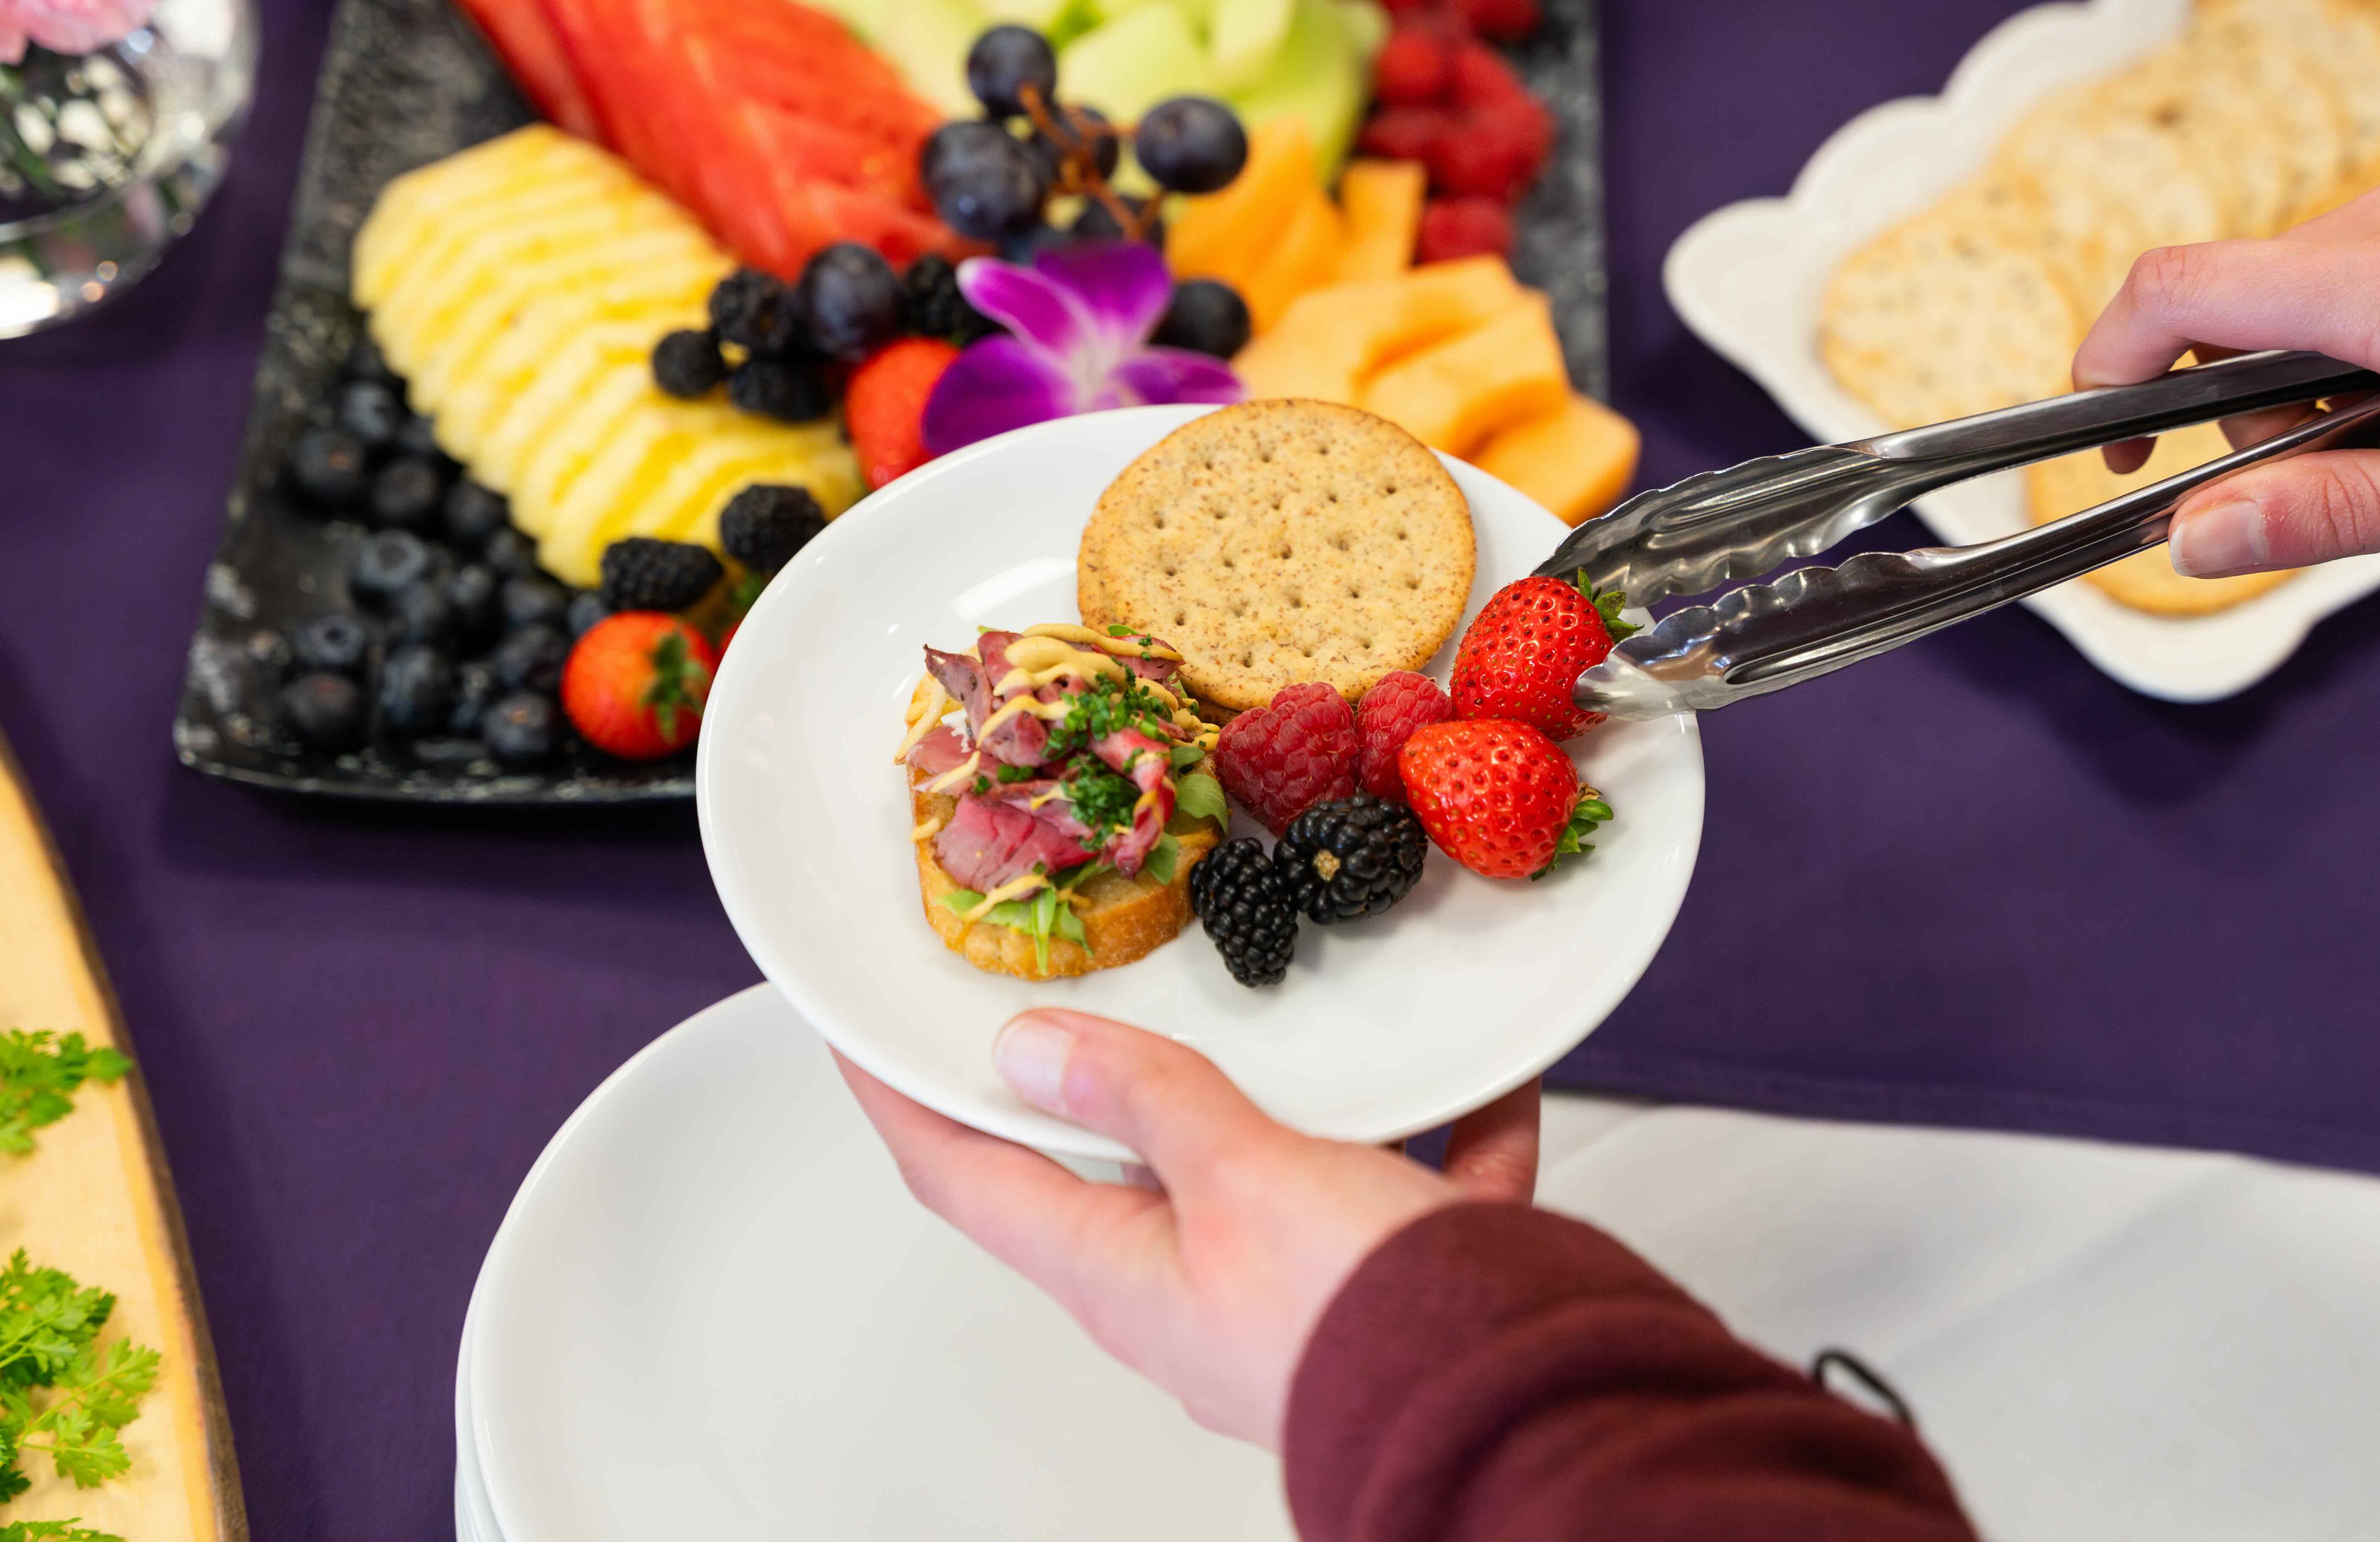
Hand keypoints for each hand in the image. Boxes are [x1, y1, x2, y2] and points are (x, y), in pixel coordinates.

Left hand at [836, 1012, 1540, 1449]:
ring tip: (1309, 999)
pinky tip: (1488, 1068)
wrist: (1525, 1410)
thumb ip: (1148, 1106)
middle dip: (1107, 1068)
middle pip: (1120, 1157)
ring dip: (1297, 1085)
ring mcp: (1301, 1283)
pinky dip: (1449, 1118)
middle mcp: (1198, 1284)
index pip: (964, 1175)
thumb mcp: (1238, 1180)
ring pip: (1280, 1155)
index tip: (854, 1030)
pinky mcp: (1401, 1277)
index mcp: (1125, 1273)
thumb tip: (1030, 1052)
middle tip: (1085, 969)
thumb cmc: (1363, 1320)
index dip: (900, 1098)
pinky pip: (1420, 1177)